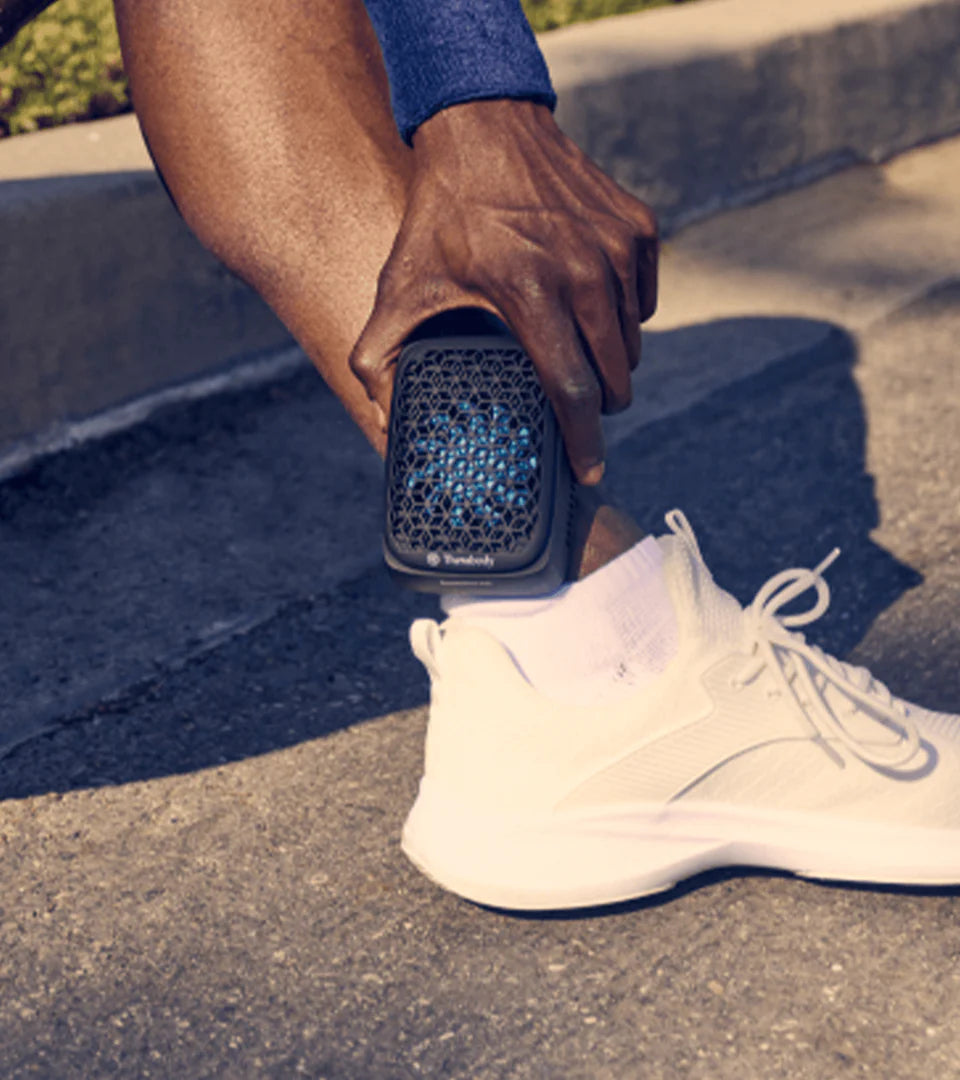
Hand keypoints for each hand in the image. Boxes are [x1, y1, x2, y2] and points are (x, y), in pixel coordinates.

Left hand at [348, 98, 657, 484]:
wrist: (484, 124)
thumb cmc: (442, 213)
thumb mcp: (401, 285)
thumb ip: (380, 358)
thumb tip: (381, 422)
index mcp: (531, 294)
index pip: (573, 391)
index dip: (584, 443)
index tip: (589, 473)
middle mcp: (586, 272)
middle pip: (612, 377)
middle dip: (596, 406)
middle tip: (572, 406)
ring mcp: (619, 249)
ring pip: (632, 344)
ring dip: (609, 363)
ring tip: (573, 352)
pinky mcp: (639, 230)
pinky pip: (645, 304)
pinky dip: (623, 318)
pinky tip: (588, 306)